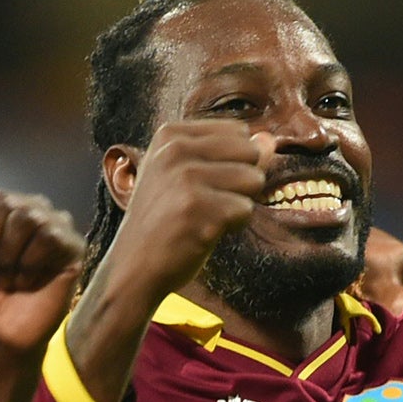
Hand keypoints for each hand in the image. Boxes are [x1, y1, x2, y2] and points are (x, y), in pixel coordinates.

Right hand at [101, 120, 270, 305]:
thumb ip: (229, 156)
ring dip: (237, 205)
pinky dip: (232, 227)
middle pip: (250, 151)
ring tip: (203, 219)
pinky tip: (202, 234)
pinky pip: (246, 210)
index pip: (237, 132)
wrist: (132, 269)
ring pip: (253, 180)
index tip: (198, 186)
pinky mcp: (199, 209)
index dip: (231, 162)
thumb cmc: (163, 223)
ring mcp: (186, 179)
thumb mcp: (187, 178)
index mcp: (170, 135)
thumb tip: (270, 140)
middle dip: (240, 181)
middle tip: (204, 204)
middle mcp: (175, 151)